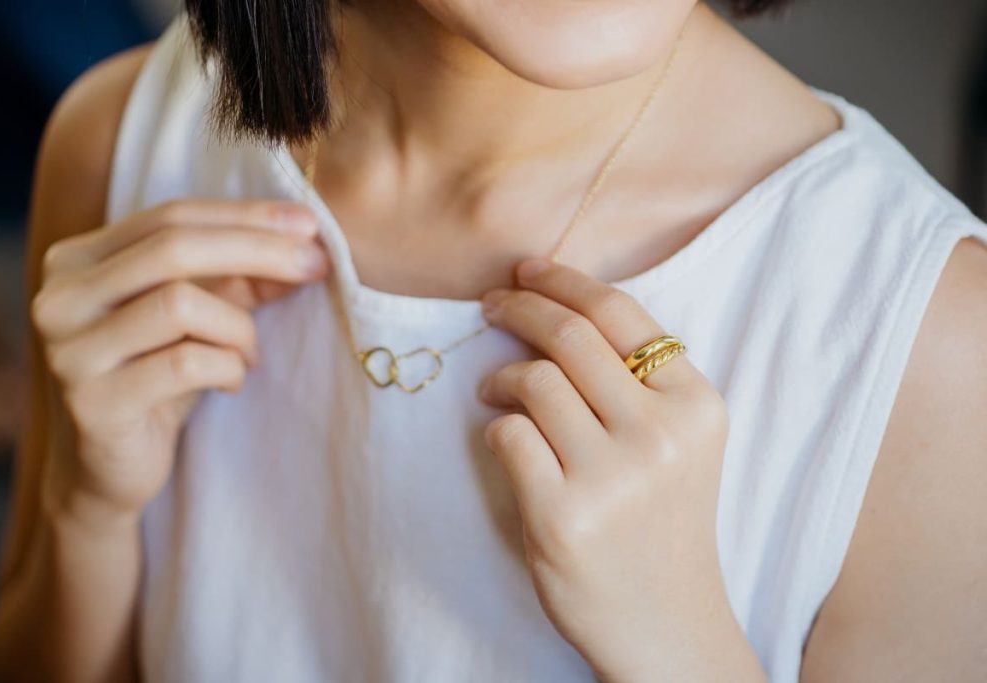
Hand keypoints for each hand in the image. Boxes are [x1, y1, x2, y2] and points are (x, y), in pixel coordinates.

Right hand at [32, 199, 328, 527]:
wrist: (109, 472)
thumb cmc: (158, 381)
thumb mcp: (202, 318)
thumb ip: (241, 276)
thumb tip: (306, 239)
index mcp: (78, 261)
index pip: (170, 216)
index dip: (245, 215)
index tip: (309, 223)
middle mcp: (60, 298)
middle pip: (172, 247)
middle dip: (257, 249)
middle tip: (316, 264)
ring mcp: (70, 351)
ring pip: (179, 303)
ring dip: (239, 327)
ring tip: (250, 354)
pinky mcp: (93, 403)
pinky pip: (185, 364)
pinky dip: (228, 367)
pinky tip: (232, 382)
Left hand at [477, 258, 763, 681]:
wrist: (666, 624)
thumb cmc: (662, 523)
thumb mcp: (680, 443)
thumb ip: (638, 382)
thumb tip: (553, 308)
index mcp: (697, 405)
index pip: (621, 314)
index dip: (565, 281)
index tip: (526, 272)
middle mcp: (661, 434)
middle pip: (570, 336)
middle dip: (519, 307)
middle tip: (492, 304)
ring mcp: (612, 477)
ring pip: (534, 381)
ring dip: (501, 376)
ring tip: (496, 389)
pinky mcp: (562, 514)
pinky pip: (507, 435)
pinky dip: (496, 427)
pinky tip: (506, 439)